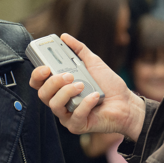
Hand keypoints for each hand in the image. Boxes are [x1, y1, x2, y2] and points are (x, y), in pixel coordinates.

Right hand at [30, 34, 145, 140]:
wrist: (127, 103)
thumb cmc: (109, 85)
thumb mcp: (93, 62)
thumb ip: (78, 49)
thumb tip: (64, 36)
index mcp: (59, 87)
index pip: (38, 83)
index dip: (37, 75)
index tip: (46, 67)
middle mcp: (60, 101)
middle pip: (42, 94)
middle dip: (53, 83)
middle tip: (69, 75)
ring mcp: (67, 115)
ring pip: (54, 105)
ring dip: (67, 92)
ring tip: (82, 85)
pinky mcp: (77, 126)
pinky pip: (74, 116)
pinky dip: (85, 104)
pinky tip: (95, 96)